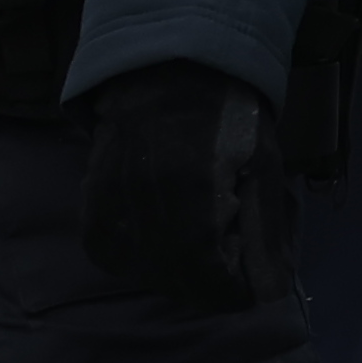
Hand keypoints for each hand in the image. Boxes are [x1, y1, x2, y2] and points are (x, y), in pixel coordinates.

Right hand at [79, 60, 299, 313]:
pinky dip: (135, 258)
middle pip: (176, 280)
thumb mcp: (263, 166)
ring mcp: (112, 201)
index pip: (209, 278)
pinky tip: (159, 239)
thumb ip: (266, 233)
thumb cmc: (230, 115)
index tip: (247, 281)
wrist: (173, 68)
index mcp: (192, 192)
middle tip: (227, 257)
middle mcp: (144, 202)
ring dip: (175, 273)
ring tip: (198, 242)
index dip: (233, 291)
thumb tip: (270, 295)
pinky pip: (108, 252)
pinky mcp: (92, 198)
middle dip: (209, 283)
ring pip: (143, 271)